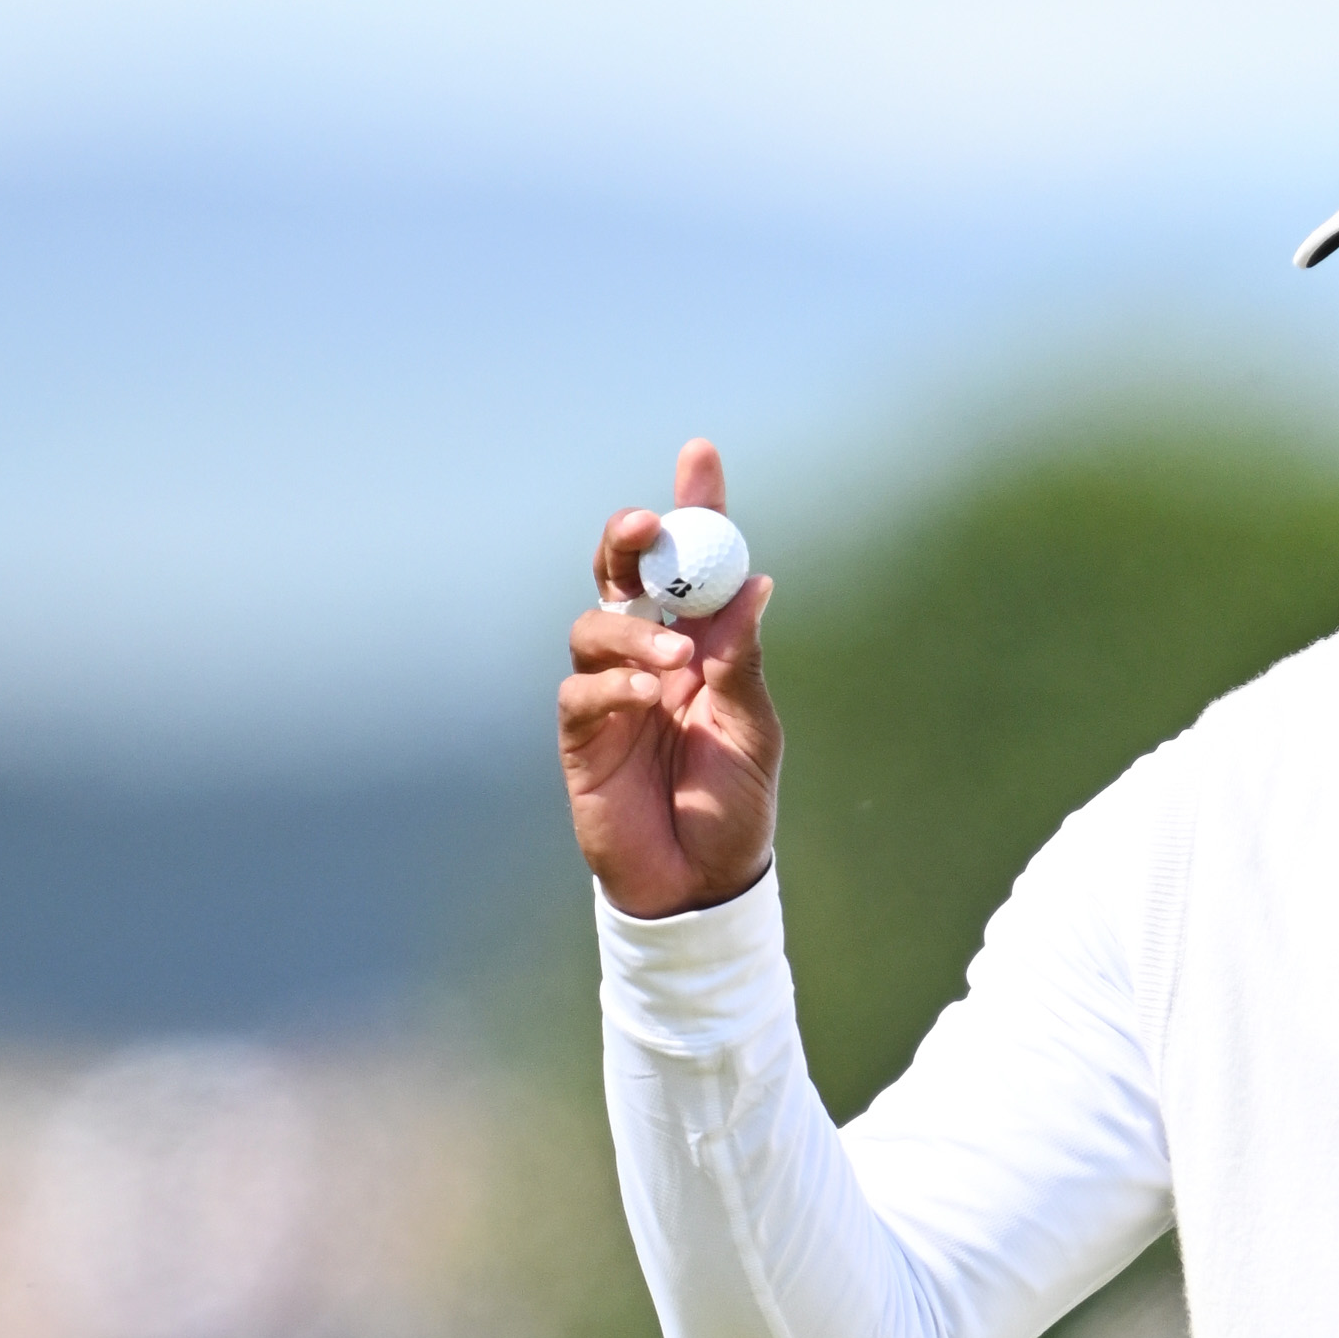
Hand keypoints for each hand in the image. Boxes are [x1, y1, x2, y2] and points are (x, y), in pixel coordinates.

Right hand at [558, 438, 783, 919]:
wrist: (702, 882)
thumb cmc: (733, 806)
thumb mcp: (754, 730)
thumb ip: (744, 662)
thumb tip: (757, 585)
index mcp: (699, 648)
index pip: (693, 567)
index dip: (694, 510)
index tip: (700, 455)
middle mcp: (648, 658)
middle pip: (620, 578)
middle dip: (628, 541)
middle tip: (649, 526)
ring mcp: (610, 694)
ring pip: (596, 627)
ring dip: (634, 632)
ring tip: (675, 662)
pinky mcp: (581, 737)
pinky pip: (581, 691)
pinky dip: (615, 684)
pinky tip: (649, 696)